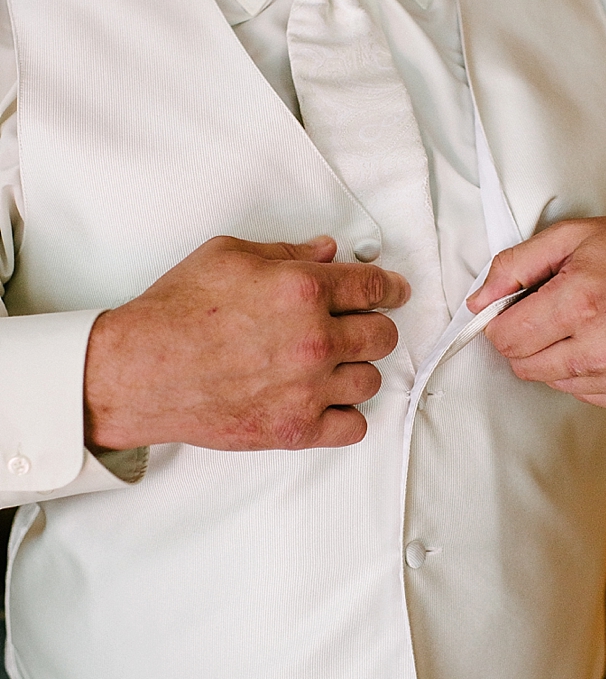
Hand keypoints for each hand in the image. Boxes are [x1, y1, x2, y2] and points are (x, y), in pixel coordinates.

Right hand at [84, 236, 408, 450]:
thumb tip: (329, 251)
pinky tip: (326, 402)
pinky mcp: (294, 427)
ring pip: (371, 380)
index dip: (391, 289)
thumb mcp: (228, 256)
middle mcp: (314, 339)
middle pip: (383, 335)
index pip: (374, 287)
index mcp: (302, 290)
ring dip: (356, 371)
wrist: (138, 372)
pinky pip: (353, 427)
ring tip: (330, 367)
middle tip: (356, 330)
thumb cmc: (175, 312)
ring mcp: (308, 387)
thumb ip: (287, 253)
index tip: (395, 293)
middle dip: (373, 328)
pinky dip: (345, 416)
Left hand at [466, 217, 605, 410]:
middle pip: (524, 367)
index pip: (505, 338)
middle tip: (557, 311)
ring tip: (592, 323)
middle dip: (529, 340)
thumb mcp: (577, 235)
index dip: (503, 321)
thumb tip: (478, 302)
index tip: (520, 307)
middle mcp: (605, 348)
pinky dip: (590, 373)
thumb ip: (516, 264)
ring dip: (560, 358)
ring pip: (555, 384)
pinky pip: (590, 396)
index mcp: (582, 302)